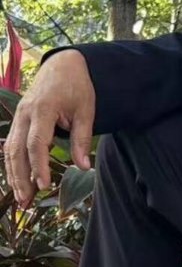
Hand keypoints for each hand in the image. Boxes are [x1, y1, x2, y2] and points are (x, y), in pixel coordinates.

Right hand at [3, 50, 95, 208]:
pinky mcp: (18, 120)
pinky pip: (11, 145)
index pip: (37, 142)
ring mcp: (19, 116)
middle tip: (26, 201)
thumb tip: (83, 167)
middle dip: (20, 177)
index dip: (38, 166)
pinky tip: (17, 182)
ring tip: (21, 198)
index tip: (44, 185)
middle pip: (17, 149)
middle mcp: (25, 113)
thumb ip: (81, 139)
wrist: (63, 65)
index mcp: (43, 109)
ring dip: (14, 175)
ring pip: (10, 149)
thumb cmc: (77, 87)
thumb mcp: (86, 110)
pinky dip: (13, 164)